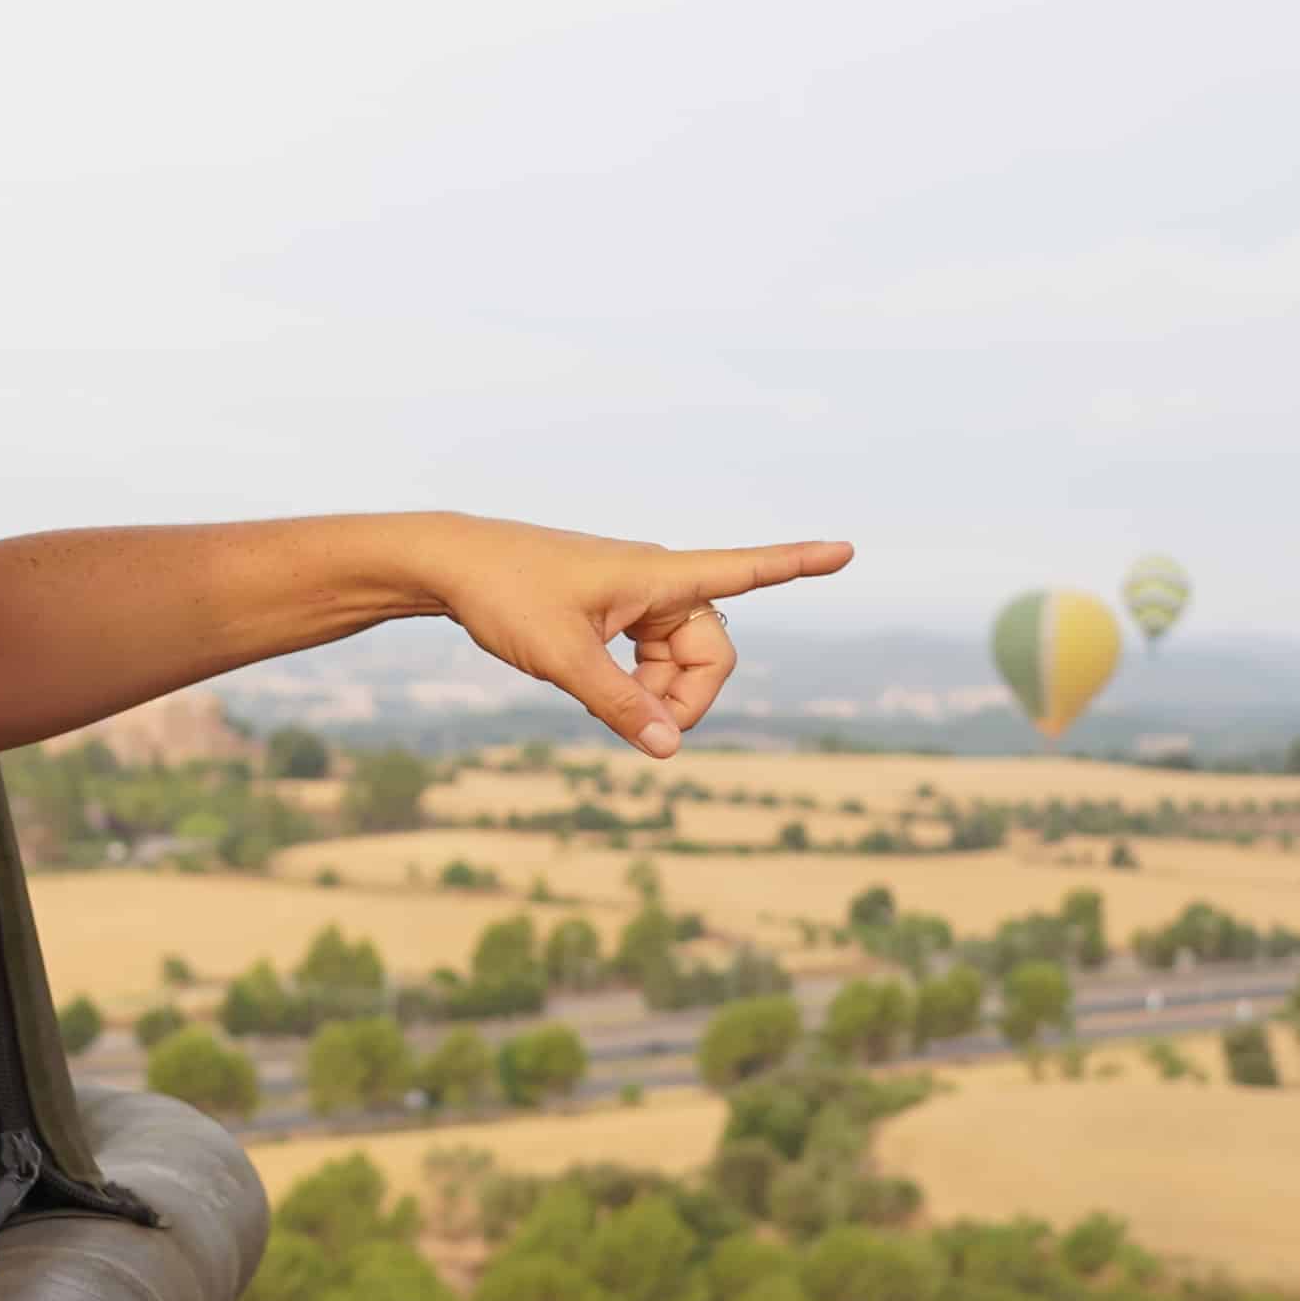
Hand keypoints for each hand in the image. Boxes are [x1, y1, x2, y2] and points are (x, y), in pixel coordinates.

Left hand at [411, 518, 852, 757]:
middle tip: (646, 732)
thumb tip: (671, 749)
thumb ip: (619, 705)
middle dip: (689, 698)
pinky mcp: (615, 612)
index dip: (797, 565)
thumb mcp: (563, 658)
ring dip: (659, 697)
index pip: (744, 569)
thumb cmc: (506, 596)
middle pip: (711, 653)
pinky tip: (603, 693)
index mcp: (658, 574)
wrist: (453, 567)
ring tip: (609, 709)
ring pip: (680, 662)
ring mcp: (636, 597)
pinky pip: (651, 658)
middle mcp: (657, 582)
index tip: (846, 551)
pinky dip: (638, 686)